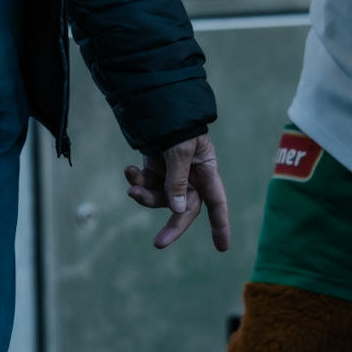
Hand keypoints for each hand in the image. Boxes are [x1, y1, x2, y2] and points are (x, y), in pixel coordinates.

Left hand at [126, 132, 230, 251]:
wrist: (154, 104)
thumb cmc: (175, 124)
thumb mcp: (179, 151)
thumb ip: (177, 180)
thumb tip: (177, 210)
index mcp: (206, 170)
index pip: (216, 202)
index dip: (220, 224)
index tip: (222, 247)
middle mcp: (191, 176)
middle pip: (184, 209)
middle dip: (172, 226)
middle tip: (158, 243)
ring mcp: (171, 174)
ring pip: (160, 198)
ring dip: (145, 196)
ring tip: (132, 186)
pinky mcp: (154, 169)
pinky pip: (146, 184)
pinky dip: (137, 180)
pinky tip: (129, 171)